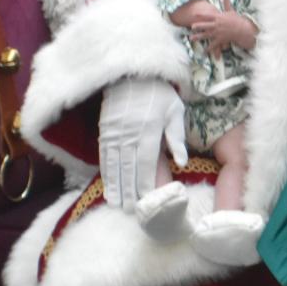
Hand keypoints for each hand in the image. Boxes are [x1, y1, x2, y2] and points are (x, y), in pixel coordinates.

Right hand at [99, 77, 188, 209]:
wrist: (133, 74)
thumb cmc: (159, 94)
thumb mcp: (175, 111)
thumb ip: (176, 137)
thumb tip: (183, 162)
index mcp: (149, 130)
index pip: (147, 163)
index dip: (146, 183)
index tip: (147, 200)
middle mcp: (130, 133)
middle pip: (128, 168)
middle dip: (129, 191)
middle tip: (130, 211)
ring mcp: (114, 132)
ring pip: (114, 165)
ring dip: (115, 186)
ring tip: (117, 204)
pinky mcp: (105, 130)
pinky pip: (104, 155)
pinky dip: (106, 172)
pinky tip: (107, 185)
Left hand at [191, 8, 257, 56]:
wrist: (243, 30)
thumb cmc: (237, 20)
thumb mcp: (231, 11)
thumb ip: (226, 4)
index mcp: (218, 17)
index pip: (207, 15)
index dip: (200, 15)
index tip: (194, 14)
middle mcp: (216, 25)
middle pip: (204, 25)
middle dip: (197, 26)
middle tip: (191, 27)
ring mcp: (218, 33)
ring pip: (206, 35)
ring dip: (198, 37)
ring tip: (191, 38)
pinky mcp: (220, 39)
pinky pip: (213, 44)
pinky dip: (209, 48)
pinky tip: (204, 50)